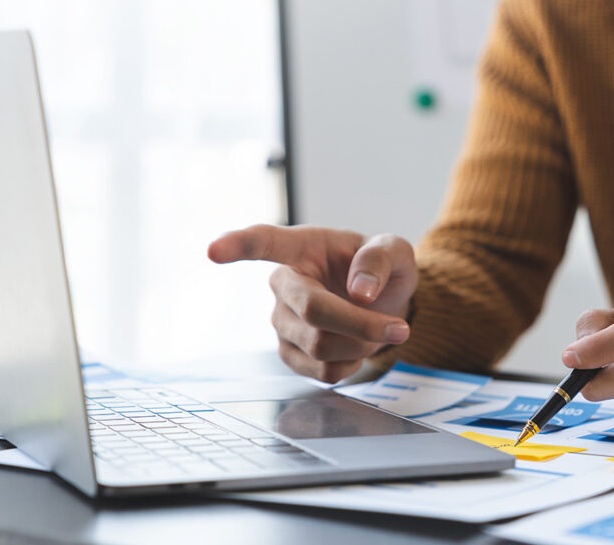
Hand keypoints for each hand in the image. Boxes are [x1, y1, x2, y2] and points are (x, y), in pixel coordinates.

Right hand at [208, 225, 417, 382]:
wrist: (382, 303)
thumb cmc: (381, 269)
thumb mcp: (395, 251)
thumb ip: (380, 259)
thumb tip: (360, 291)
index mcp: (301, 247)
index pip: (263, 242)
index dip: (238, 245)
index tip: (213, 250)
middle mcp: (283, 284)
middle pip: (313, 311)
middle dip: (361, 324)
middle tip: (399, 328)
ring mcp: (281, 322)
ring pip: (321, 346)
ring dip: (362, 345)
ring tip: (375, 330)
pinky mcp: (289, 353)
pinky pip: (323, 371)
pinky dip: (354, 364)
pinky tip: (356, 347)